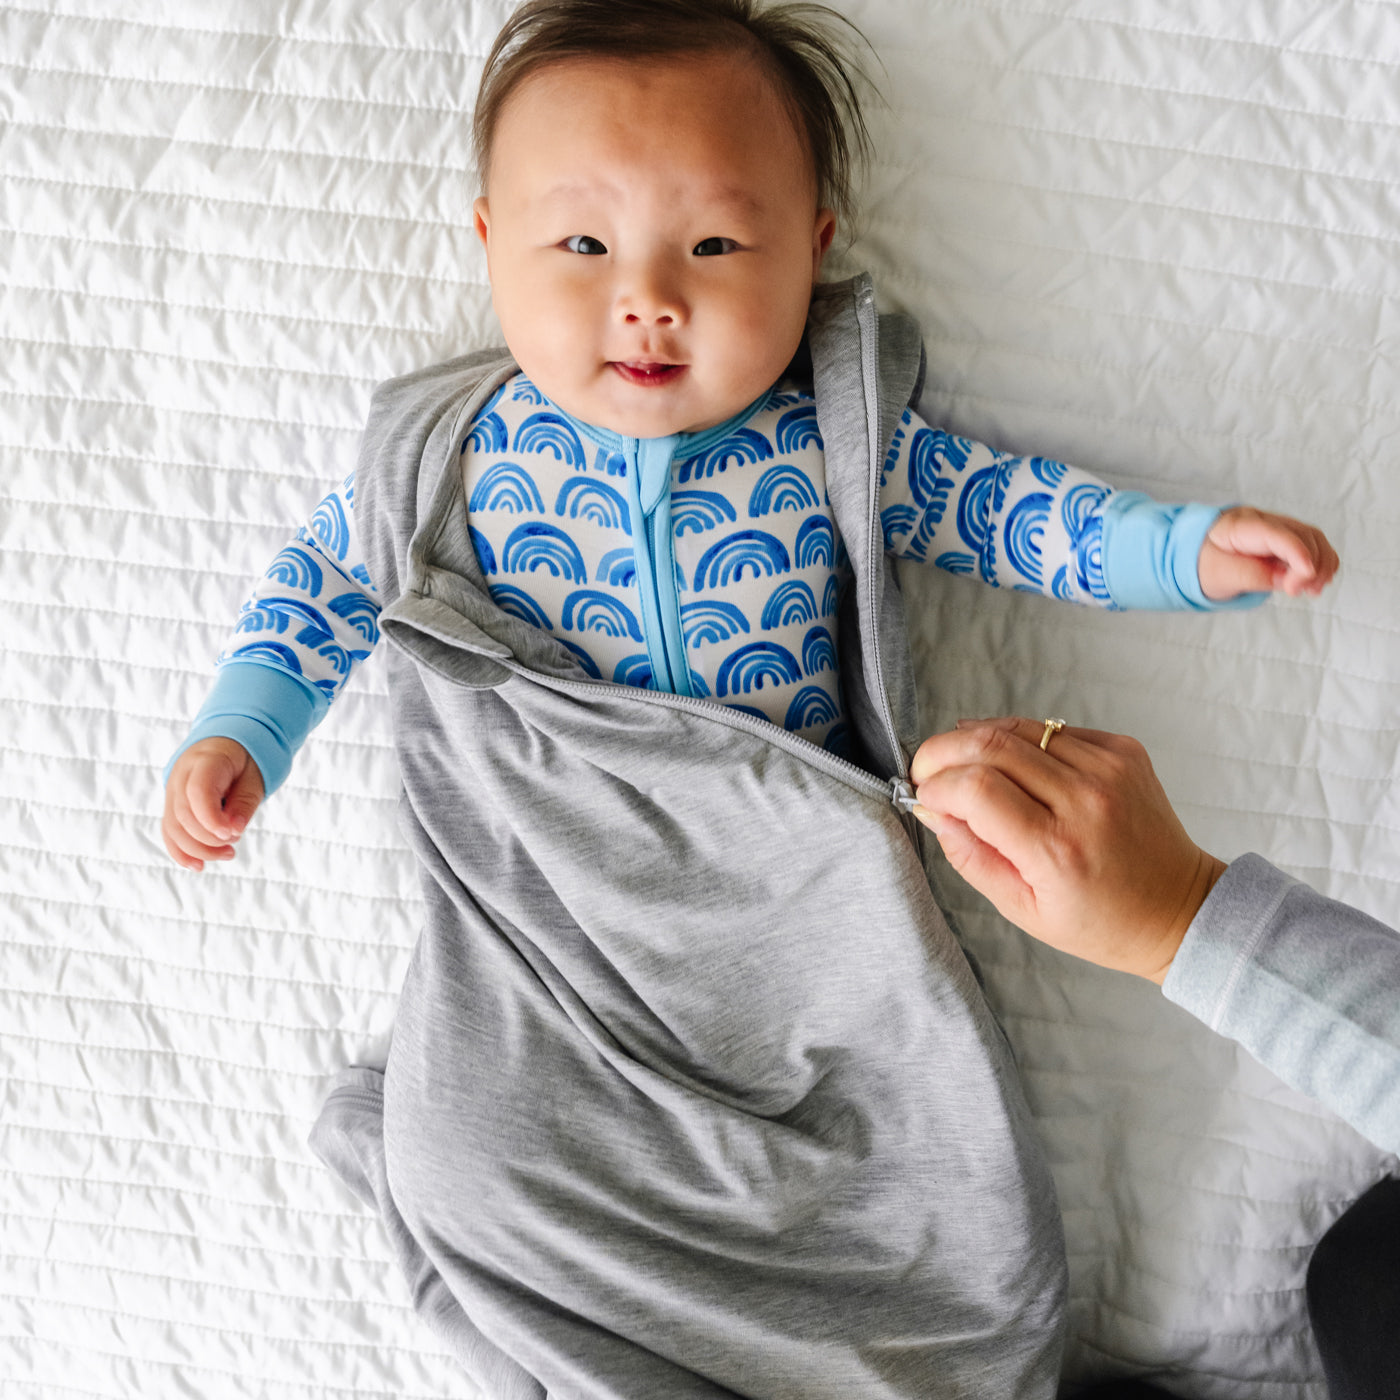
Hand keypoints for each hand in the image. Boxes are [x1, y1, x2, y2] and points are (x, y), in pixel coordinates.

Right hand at [162, 737, 264, 870]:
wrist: (225, 743)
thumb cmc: (244, 761)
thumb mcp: (254, 776)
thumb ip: (244, 802)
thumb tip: (234, 831)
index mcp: (205, 760)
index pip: (198, 792)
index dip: (212, 819)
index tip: (233, 835)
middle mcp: (181, 776)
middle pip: (184, 814)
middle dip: (209, 838)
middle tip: (235, 845)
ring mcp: (172, 790)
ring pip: (173, 826)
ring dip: (197, 849)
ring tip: (228, 854)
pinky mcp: (171, 804)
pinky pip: (169, 830)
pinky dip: (181, 851)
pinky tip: (198, 865)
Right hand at [908, 717, 1226, 981]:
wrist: (1178, 908)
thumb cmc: (1101, 921)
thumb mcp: (1021, 909)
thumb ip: (969, 855)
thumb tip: (931, 808)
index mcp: (1057, 849)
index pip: (975, 788)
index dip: (936, 784)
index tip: (925, 797)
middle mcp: (1085, 800)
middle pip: (989, 743)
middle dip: (942, 751)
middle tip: (929, 771)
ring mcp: (1108, 768)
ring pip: (1017, 727)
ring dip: (977, 740)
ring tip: (964, 765)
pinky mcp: (1122, 749)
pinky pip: (1051, 729)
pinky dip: (1020, 741)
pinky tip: (1016, 768)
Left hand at [1198, 507, 1337, 599]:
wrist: (1202, 558)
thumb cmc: (1207, 564)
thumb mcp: (1219, 575)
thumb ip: (1251, 575)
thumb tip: (1287, 579)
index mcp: (1240, 526)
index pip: (1275, 534)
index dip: (1296, 552)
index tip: (1306, 576)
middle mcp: (1264, 521)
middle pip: (1302, 534)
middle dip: (1310, 564)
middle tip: (1295, 592)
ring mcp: (1279, 529)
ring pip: (1314, 539)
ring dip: (1322, 565)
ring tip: (1312, 591)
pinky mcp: (1289, 540)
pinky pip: (1315, 547)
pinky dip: (1321, 565)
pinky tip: (1314, 585)